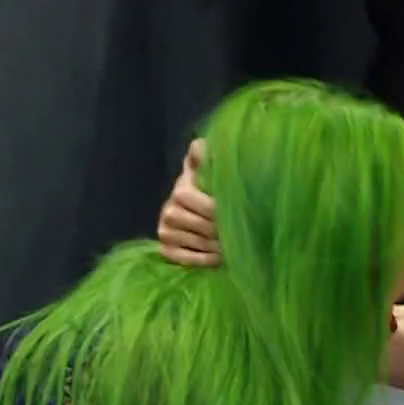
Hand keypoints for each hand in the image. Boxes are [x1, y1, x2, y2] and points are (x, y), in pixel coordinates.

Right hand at [158, 138, 220, 266]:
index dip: (212, 207)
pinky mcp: (165, 246)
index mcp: (183, 186)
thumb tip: (200, 145)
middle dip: (218, 229)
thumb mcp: (216, 170)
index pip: (190, 197)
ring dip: (213, 246)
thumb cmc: (215, 190)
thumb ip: (209, 157)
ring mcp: (165, 227)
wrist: (203, 211)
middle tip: (238, 234)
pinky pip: (178, 256)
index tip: (230, 211)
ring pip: (190, 240)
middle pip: (195, 223)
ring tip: (232, 247)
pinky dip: (200, 259)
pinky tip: (217, 259)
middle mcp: (169, 206)